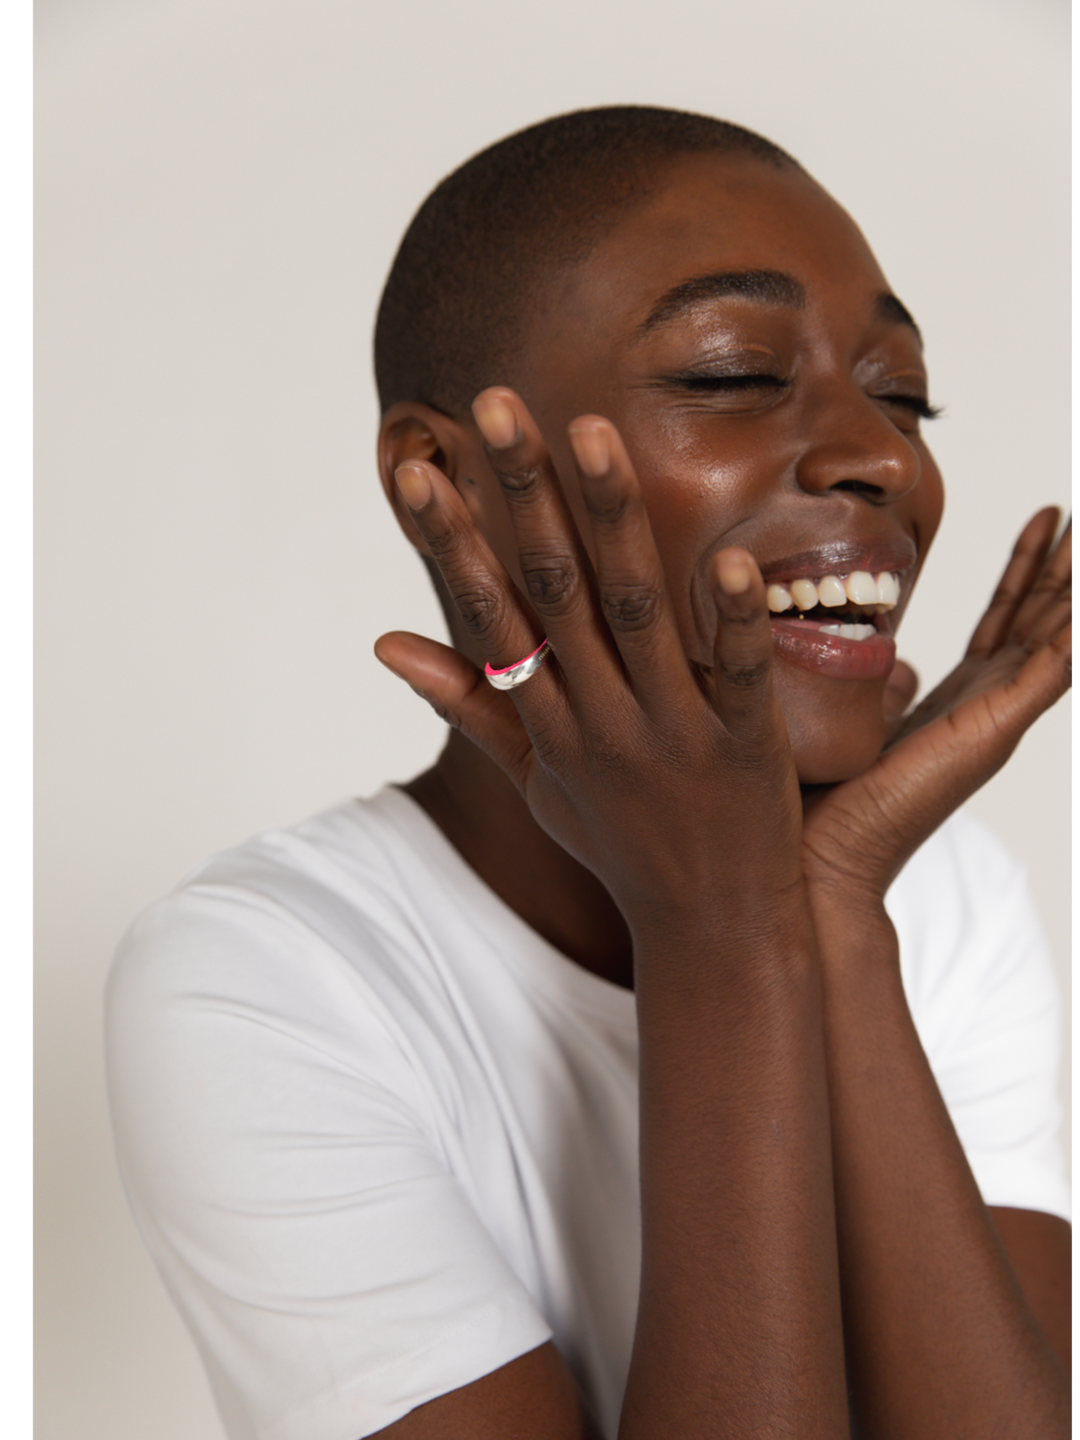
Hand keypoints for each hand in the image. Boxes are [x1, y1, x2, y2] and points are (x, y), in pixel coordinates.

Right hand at [375, 388, 806, 936]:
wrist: (714, 933)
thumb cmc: (625, 849)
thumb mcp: (536, 782)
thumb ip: (471, 707)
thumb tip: (386, 642)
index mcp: (551, 721)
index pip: (490, 614)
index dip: (451, 540)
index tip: (419, 468)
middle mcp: (599, 718)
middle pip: (553, 591)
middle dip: (522, 495)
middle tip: (497, 405)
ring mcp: (671, 734)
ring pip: (637, 613)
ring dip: (613, 524)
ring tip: (594, 436)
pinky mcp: (744, 751)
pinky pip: (737, 676)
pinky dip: (732, 622)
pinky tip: (734, 558)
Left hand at [801, 508, 1073, 905]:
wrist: (817, 858)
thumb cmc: (827, 799)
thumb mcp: (859, 719)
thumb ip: (885, 690)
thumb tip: (896, 669)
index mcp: (960, 701)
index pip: (1005, 618)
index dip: (1027, 567)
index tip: (1047, 514)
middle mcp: (987, 706)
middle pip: (1045, 616)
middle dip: (1070, 562)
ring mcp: (997, 719)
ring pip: (1061, 635)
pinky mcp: (993, 731)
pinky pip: (1054, 669)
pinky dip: (1079, 636)